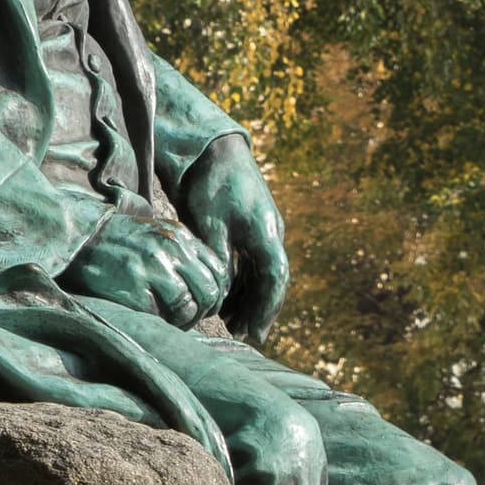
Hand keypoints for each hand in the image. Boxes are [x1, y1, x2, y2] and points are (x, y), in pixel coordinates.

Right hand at [64, 210, 231, 326]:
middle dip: (203, 311)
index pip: (218, 272)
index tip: (204, 304)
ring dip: (182, 321)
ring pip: (187, 308)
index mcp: (180, 236)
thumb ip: (184, 253)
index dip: (216, 294)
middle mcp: (170, 249)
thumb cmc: (119, 241)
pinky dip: (158, 322)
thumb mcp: (157, 234)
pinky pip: (160, 316)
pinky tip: (149, 316)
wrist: (78, 238)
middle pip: (208, 292)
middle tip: (188, 317)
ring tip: (170, 320)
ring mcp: (151, 268)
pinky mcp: (132, 288)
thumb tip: (212, 288)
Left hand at [182, 130, 290, 341]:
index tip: (256, 332)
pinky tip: (226, 297)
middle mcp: (270, 235)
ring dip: (249, 299)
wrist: (213, 149)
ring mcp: (262, 231)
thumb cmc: (211, 183)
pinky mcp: (250, 228)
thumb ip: (217, 259)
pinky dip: (242, 283)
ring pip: (261, 274)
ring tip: (231, 322)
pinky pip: (252, 263)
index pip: (275, 279)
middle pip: (272, 281)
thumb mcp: (210, 223)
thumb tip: (218, 293)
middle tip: (244, 335)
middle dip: (259, 310)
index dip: (267, 308)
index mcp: (266, 233)